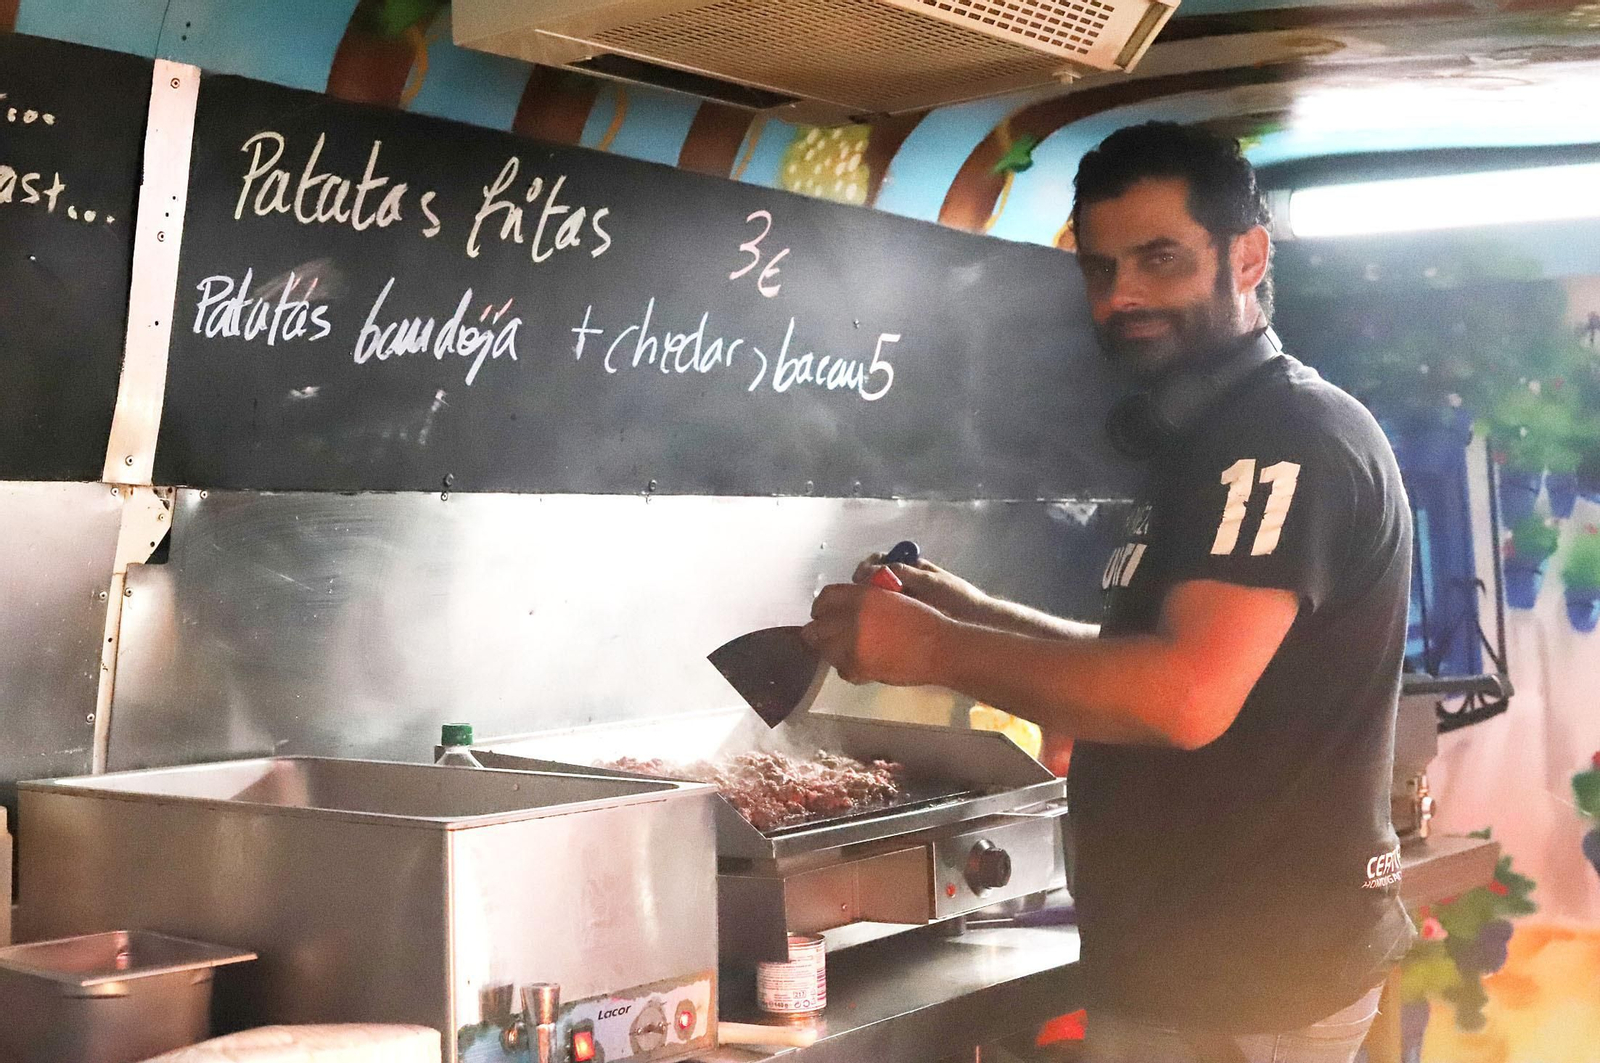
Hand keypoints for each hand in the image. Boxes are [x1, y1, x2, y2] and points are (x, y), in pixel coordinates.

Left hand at [802, 582, 951, 686]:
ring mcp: (854, 646)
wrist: (940, 648)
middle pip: (817, 627)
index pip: (825, 598)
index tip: (822, 613)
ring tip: (845, 648)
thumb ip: (862, 600)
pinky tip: (858, 662)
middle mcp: (853, 619)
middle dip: (819, 630)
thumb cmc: (922, 620)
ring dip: (831, 649)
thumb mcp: (890, 598)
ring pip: (825, 650)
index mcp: (862, 596)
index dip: (820, 606)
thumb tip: (841, 611)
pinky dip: (846, 666)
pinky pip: (841, 669)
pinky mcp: (860, 668)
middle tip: (829, 634)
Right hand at [852, 553, 990, 624]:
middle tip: (858, 598)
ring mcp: (904, 603)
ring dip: (868, 604)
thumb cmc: (956, 598)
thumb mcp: (929, 581)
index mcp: (910, 568)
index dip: (867, 567)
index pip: (879, 561)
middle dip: (863, 587)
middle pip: (874, 581)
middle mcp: (904, 583)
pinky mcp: (905, 620)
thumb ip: (901, 573)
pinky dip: (877, 618)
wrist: (978, 623)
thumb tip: (871, 572)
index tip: (860, 578)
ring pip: (878, 600)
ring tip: (863, 614)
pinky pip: (885, 616)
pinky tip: (874, 625)